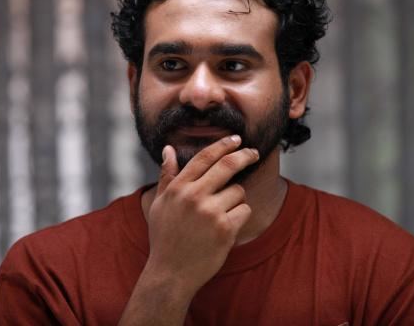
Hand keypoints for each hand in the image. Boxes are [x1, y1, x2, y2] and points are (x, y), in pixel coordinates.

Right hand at [145, 135, 258, 295]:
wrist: (170, 274)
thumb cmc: (164, 238)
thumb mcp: (160, 204)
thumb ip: (167, 176)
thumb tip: (168, 149)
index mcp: (178, 188)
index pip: (204, 157)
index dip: (223, 144)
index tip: (236, 139)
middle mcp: (193, 196)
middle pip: (227, 165)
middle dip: (244, 156)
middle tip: (253, 153)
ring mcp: (210, 212)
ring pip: (238, 191)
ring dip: (235, 199)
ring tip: (221, 215)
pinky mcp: (225, 229)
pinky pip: (245, 210)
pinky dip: (240, 216)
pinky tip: (226, 227)